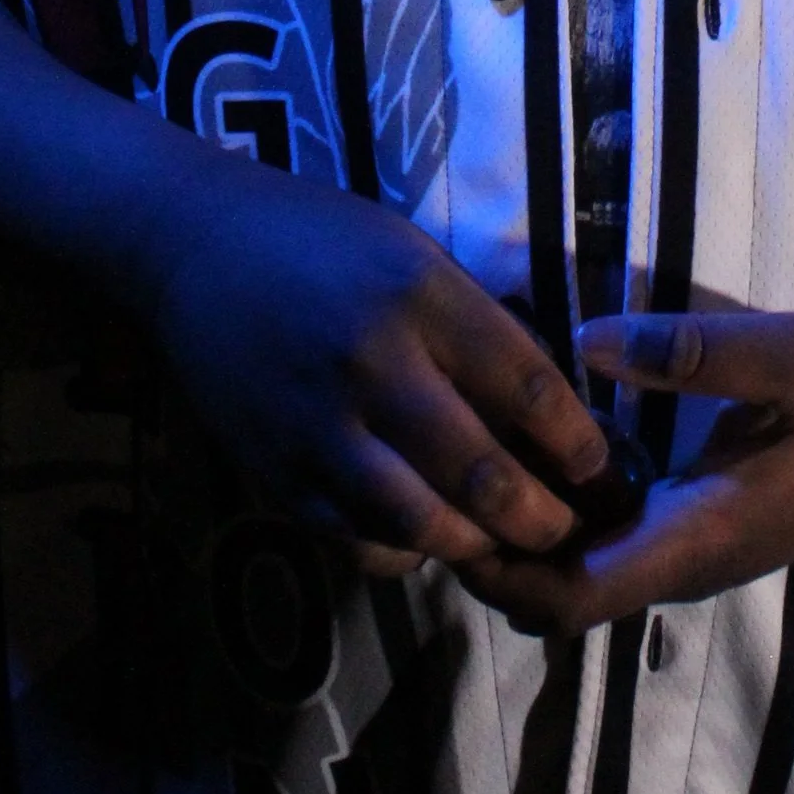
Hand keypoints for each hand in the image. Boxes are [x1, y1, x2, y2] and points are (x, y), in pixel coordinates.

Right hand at [141, 143, 615, 572]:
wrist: (193, 247)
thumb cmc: (323, 241)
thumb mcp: (414, 255)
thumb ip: (476, 329)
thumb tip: (550, 414)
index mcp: (420, 296)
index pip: (529, 390)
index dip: (579, 444)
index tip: (600, 468)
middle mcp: (372, 364)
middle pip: (483, 476)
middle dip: (543, 519)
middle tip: (569, 529)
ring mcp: (318, 428)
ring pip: (422, 526)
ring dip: (478, 548)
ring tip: (507, 546)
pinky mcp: (276, 472)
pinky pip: (358, 541)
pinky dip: (405, 553)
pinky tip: (427, 538)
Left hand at [460, 307, 793, 637]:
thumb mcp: (788, 354)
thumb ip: (690, 350)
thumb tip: (588, 341)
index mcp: (698, 536)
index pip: (576, 596)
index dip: (502, 572)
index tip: (449, 518)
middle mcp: (686, 564)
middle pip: (561, 602)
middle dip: (493, 563)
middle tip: (439, 484)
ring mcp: (691, 555)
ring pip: (581, 582)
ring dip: (523, 545)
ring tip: (473, 469)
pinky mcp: (696, 534)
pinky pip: (608, 554)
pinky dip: (562, 527)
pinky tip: (536, 462)